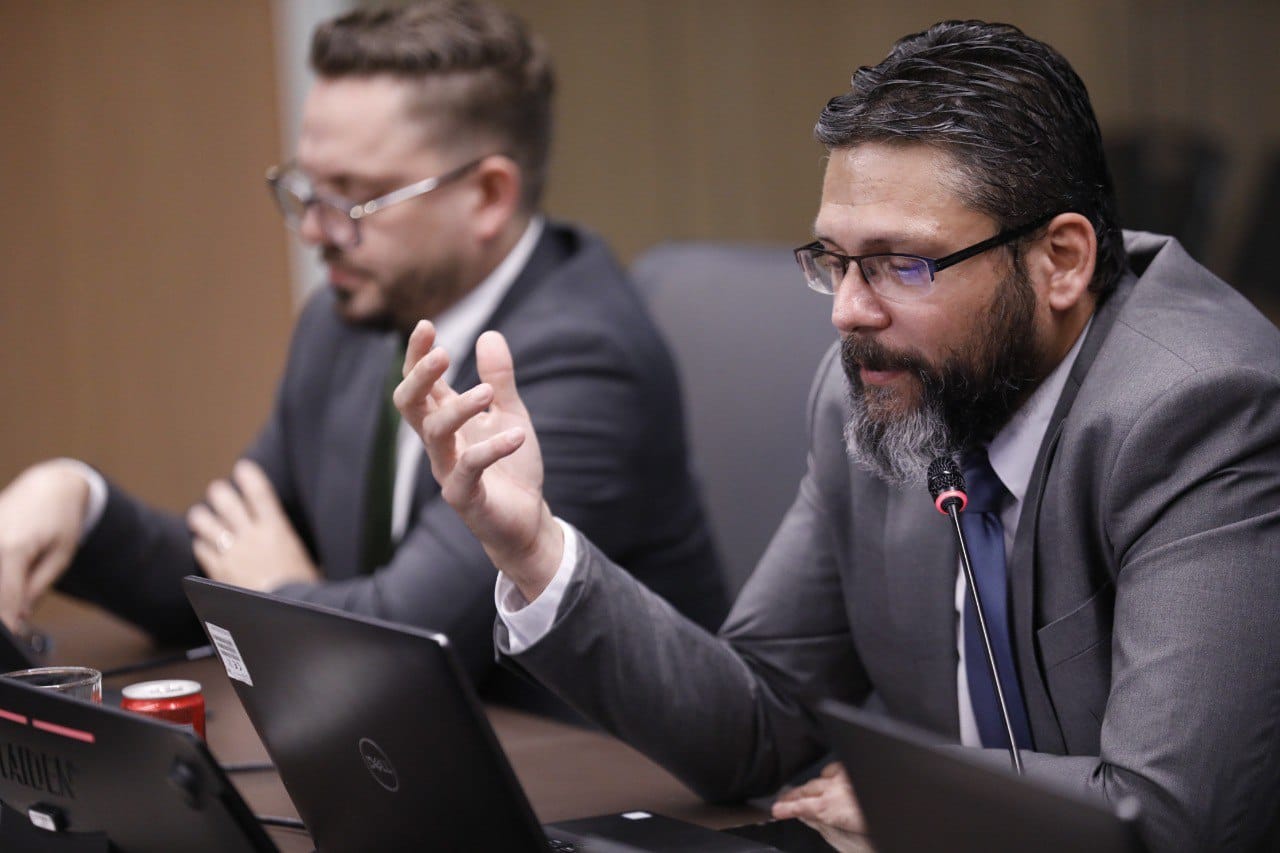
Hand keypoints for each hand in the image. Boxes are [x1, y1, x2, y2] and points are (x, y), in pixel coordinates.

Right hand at [0, 460, 90, 630]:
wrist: (49, 486)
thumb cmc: (60, 519)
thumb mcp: (61, 556)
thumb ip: (37, 587)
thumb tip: (18, 616)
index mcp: (12, 549)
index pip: (5, 598)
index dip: (9, 623)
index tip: (14, 639)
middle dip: (3, 611)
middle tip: (14, 625)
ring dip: (2, 594)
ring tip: (18, 596)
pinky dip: (1, 579)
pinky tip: (12, 583)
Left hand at [188, 459, 318, 590]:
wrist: (284, 615)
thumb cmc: (304, 591)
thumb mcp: (307, 561)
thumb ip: (292, 546)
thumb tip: (293, 542)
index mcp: (277, 530)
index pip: (260, 493)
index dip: (249, 477)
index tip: (243, 468)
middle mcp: (251, 536)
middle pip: (226, 501)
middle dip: (220, 493)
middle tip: (219, 492)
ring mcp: (232, 553)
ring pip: (205, 522)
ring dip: (202, 516)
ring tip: (201, 515)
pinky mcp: (218, 571)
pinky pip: (201, 549)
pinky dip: (201, 544)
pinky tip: (203, 544)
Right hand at [394, 321, 561, 599]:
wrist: (526, 520)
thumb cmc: (512, 467)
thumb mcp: (510, 414)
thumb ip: (499, 379)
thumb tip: (489, 334)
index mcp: (446, 420)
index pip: (420, 383)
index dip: (417, 356)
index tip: (426, 325)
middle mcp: (439, 443)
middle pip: (410, 405)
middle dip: (420, 377)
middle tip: (442, 352)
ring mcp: (447, 470)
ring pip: (434, 434)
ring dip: (459, 408)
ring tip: (487, 393)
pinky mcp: (464, 497)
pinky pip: (469, 468)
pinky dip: (493, 449)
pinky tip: (517, 436)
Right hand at [772, 762, 872, 852]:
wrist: (903, 810)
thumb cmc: (876, 825)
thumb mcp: (849, 833)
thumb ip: (826, 822)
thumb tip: (809, 817)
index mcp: (830, 807)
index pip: (802, 806)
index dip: (787, 808)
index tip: (776, 810)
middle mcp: (836, 789)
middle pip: (808, 790)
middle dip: (793, 795)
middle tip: (782, 800)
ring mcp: (847, 778)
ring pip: (821, 777)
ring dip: (809, 785)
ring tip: (800, 790)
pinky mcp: (857, 772)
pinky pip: (838, 769)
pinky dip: (830, 774)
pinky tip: (828, 776)